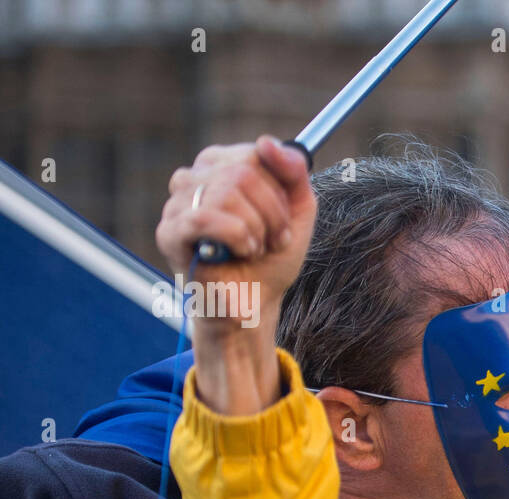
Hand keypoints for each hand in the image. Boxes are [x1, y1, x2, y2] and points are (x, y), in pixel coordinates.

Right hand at [156, 136, 314, 309]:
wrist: (255, 303)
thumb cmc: (271, 258)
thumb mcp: (298, 211)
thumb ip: (293, 173)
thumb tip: (267, 142)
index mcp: (221, 167)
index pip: (255, 154)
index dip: (279, 190)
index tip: (285, 219)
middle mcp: (194, 178)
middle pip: (243, 171)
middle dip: (272, 212)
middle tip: (274, 240)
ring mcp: (177, 204)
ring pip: (226, 191)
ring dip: (257, 228)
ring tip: (256, 249)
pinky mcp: (169, 233)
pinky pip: (204, 216)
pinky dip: (236, 236)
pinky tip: (241, 252)